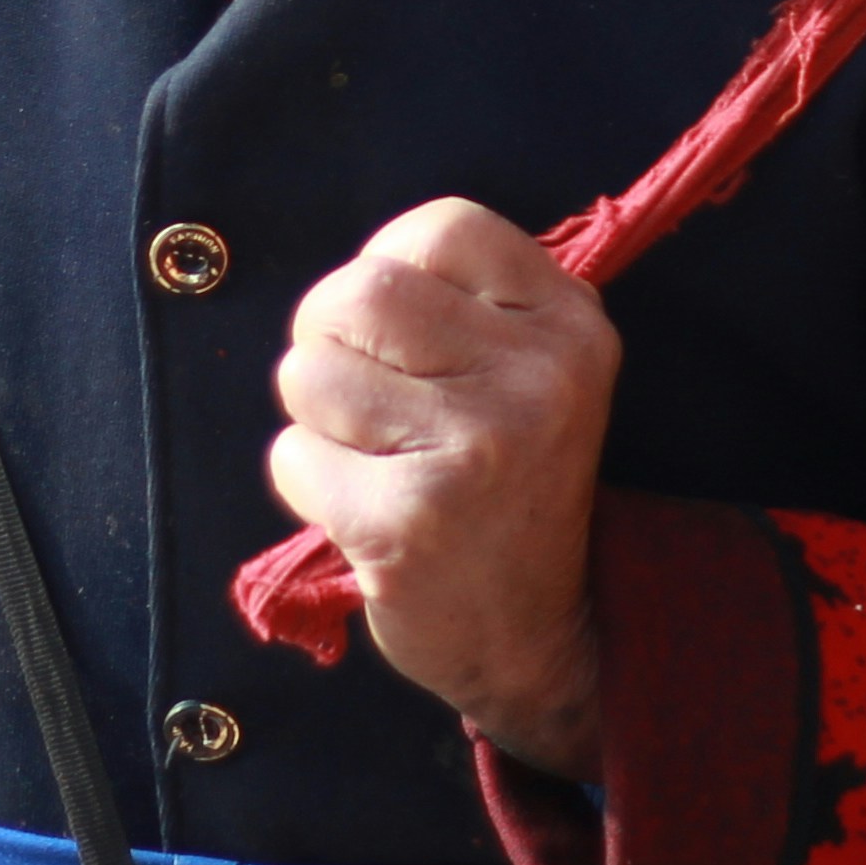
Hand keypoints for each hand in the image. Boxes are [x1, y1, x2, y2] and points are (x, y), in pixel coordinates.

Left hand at [269, 200, 616, 776]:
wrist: (534, 636)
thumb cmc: (508, 483)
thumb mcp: (534, 372)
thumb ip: (468, 303)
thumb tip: (356, 274)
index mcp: (571, 323)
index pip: (443, 228)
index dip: (389, 262)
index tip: (395, 325)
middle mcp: (537, 377)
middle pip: (361, 291)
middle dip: (325, 333)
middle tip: (350, 386)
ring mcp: (475, 450)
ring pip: (310, 371)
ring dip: (314, 416)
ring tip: (367, 453)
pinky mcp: (407, 522)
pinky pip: (294, 456)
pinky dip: (307, 481)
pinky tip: (360, 510)